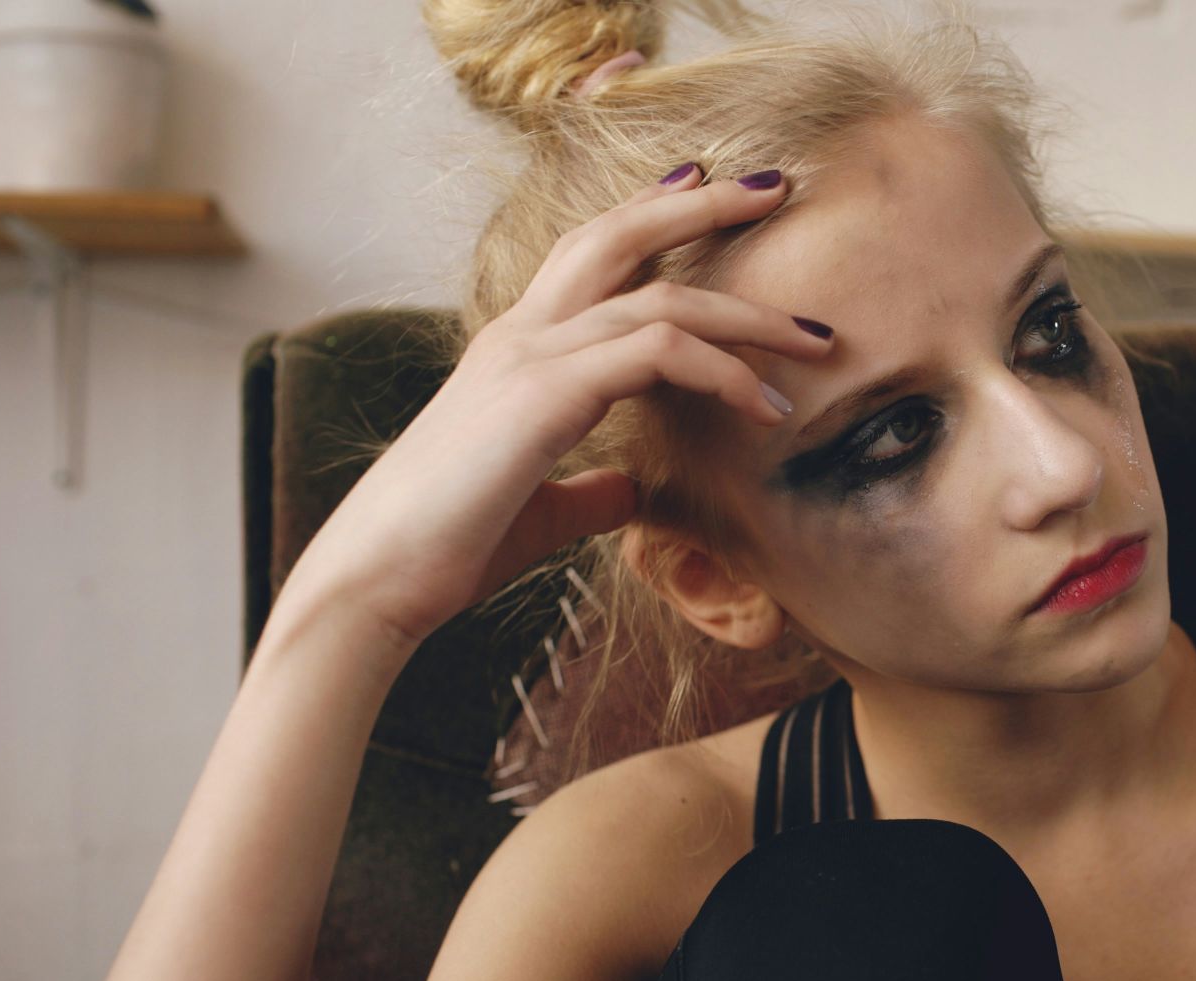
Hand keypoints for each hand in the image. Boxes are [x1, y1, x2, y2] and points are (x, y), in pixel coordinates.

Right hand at [277, 166, 830, 649]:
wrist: (379, 579)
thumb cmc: (450, 548)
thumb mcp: (541, 510)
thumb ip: (589, 489)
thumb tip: (631, 489)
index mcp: (517, 349)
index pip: (590, 253)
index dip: (651, 213)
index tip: (706, 186)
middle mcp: (522, 335)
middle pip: (620, 233)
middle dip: (706, 204)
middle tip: (778, 186)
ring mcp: (530, 357)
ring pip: (660, 297)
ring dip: (750, 315)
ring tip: (816, 339)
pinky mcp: (545, 395)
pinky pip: (657, 353)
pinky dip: (724, 371)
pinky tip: (767, 407)